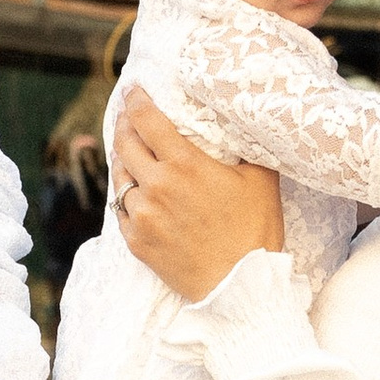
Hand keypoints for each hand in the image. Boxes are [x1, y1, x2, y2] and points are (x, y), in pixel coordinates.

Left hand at [116, 96, 285, 305]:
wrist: (241, 288)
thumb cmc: (255, 233)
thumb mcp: (261, 180)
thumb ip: (246, 147)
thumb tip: (243, 123)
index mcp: (184, 165)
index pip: (147, 120)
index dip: (136, 101)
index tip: (133, 91)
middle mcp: (156, 187)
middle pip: (124, 144)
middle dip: (123, 124)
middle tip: (127, 116)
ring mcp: (142, 216)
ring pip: (119, 178)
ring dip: (122, 161)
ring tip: (129, 152)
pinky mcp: (136, 242)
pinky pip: (121, 210)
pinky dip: (126, 196)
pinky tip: (134, 191)